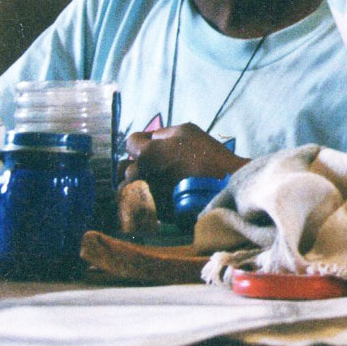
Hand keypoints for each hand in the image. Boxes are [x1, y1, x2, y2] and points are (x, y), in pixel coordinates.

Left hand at [121, 123, 245, 211]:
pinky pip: (135, 205)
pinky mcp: (151, 213)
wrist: (222, 189)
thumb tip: (151, 138)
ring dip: (135, 184)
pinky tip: (157, 196)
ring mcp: (144, 196)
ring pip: (125, 189)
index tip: (153, 144)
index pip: (130, 142)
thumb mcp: (187, 131)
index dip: (143, 140)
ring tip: (153, 183)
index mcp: (146, 153)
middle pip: (124, 167)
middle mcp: (139, 175)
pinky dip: (142, 200)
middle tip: (155, 164)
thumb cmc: (207, 157)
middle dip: (137, 163)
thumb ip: (162, 133)